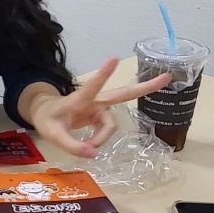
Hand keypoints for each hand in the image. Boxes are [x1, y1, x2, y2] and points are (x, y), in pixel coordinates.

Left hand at [21, 57, 169, 157]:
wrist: (46, 114)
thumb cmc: (48, 119)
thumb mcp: (52, 135)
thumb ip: (72, 146)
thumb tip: (94, 154)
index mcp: (80, 99)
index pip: (93, 85)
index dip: (103, 74)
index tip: (114, 58)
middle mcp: (95, 101)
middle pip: (123, 94)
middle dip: (145, 87)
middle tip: (167, 77)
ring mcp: (100, 107)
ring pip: (111, 125)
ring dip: (100, 138)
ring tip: (84, 147)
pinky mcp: (101, 115)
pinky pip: (108, 129)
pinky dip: (100, 139)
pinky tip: (90, 143)